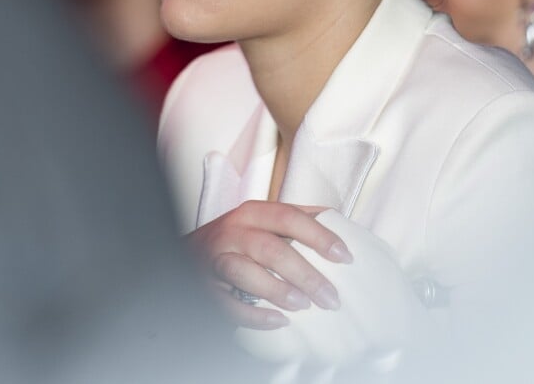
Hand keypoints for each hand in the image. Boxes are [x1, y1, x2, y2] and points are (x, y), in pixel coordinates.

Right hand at [186, 201, 352, 329]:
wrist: (189, 251)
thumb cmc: (238, 237)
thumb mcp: (262, 220)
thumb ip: (296, 219)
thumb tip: (342, 225)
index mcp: (253, 212)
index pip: (289, 217)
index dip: (318, 235)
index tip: (344, 256)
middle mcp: (234, 231)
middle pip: (271, 248)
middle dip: (305, 274)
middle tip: (330, 297)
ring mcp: (217, 258)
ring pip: (246, 272)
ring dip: (277, 290)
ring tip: (303, 305)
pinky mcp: (206, 286)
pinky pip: (228, 303)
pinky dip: (254, 315)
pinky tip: (278, 321)